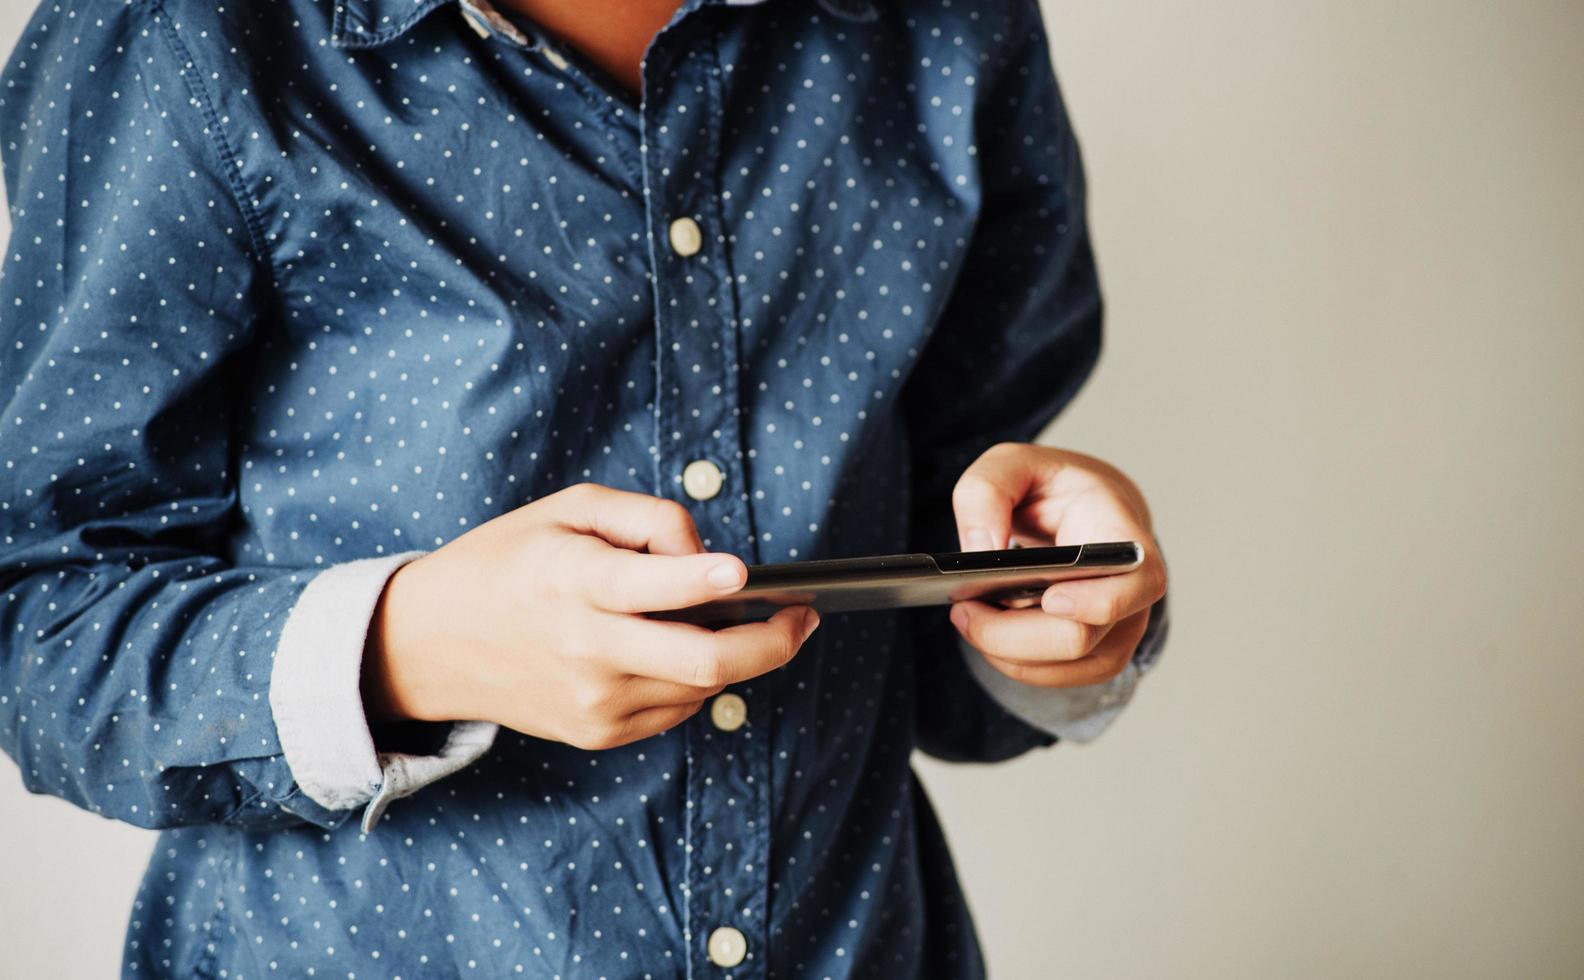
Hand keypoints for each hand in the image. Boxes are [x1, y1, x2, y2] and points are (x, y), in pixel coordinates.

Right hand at [360, 482, 818, 748]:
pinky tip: (675, 649)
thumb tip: (709, 556)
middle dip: (773, 641)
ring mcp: (594, 701)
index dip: (708, 579)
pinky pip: (677, 708)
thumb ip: (647, 519)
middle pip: (708, 662)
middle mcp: (587, 649)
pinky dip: (694, 680)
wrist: (431, 644)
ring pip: (703, 688)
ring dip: (735, 656)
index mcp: (574, 582)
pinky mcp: (598, 733)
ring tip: (732, 621)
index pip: (654, 588)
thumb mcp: (568, 509)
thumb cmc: (507, 562)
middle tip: (804, 617)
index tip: (747, 573)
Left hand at [948, 442, 1165, 687]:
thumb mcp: (1010, 464)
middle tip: (963, 606)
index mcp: (1124, 536)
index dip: (1097, 601)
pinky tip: (985, 629)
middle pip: (1078, 639)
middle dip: (1009, 631)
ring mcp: (1120, 630)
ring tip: (966, 613)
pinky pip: (1053, 678)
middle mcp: (1133, 592)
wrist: (1081, 511)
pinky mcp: (1096, 654)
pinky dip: (1010, 661)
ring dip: (1003, 650)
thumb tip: (979, 552)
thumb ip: (986, 493)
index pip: (1139, 582)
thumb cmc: (1052, 487)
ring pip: (1062, 668)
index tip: (1049, 597)